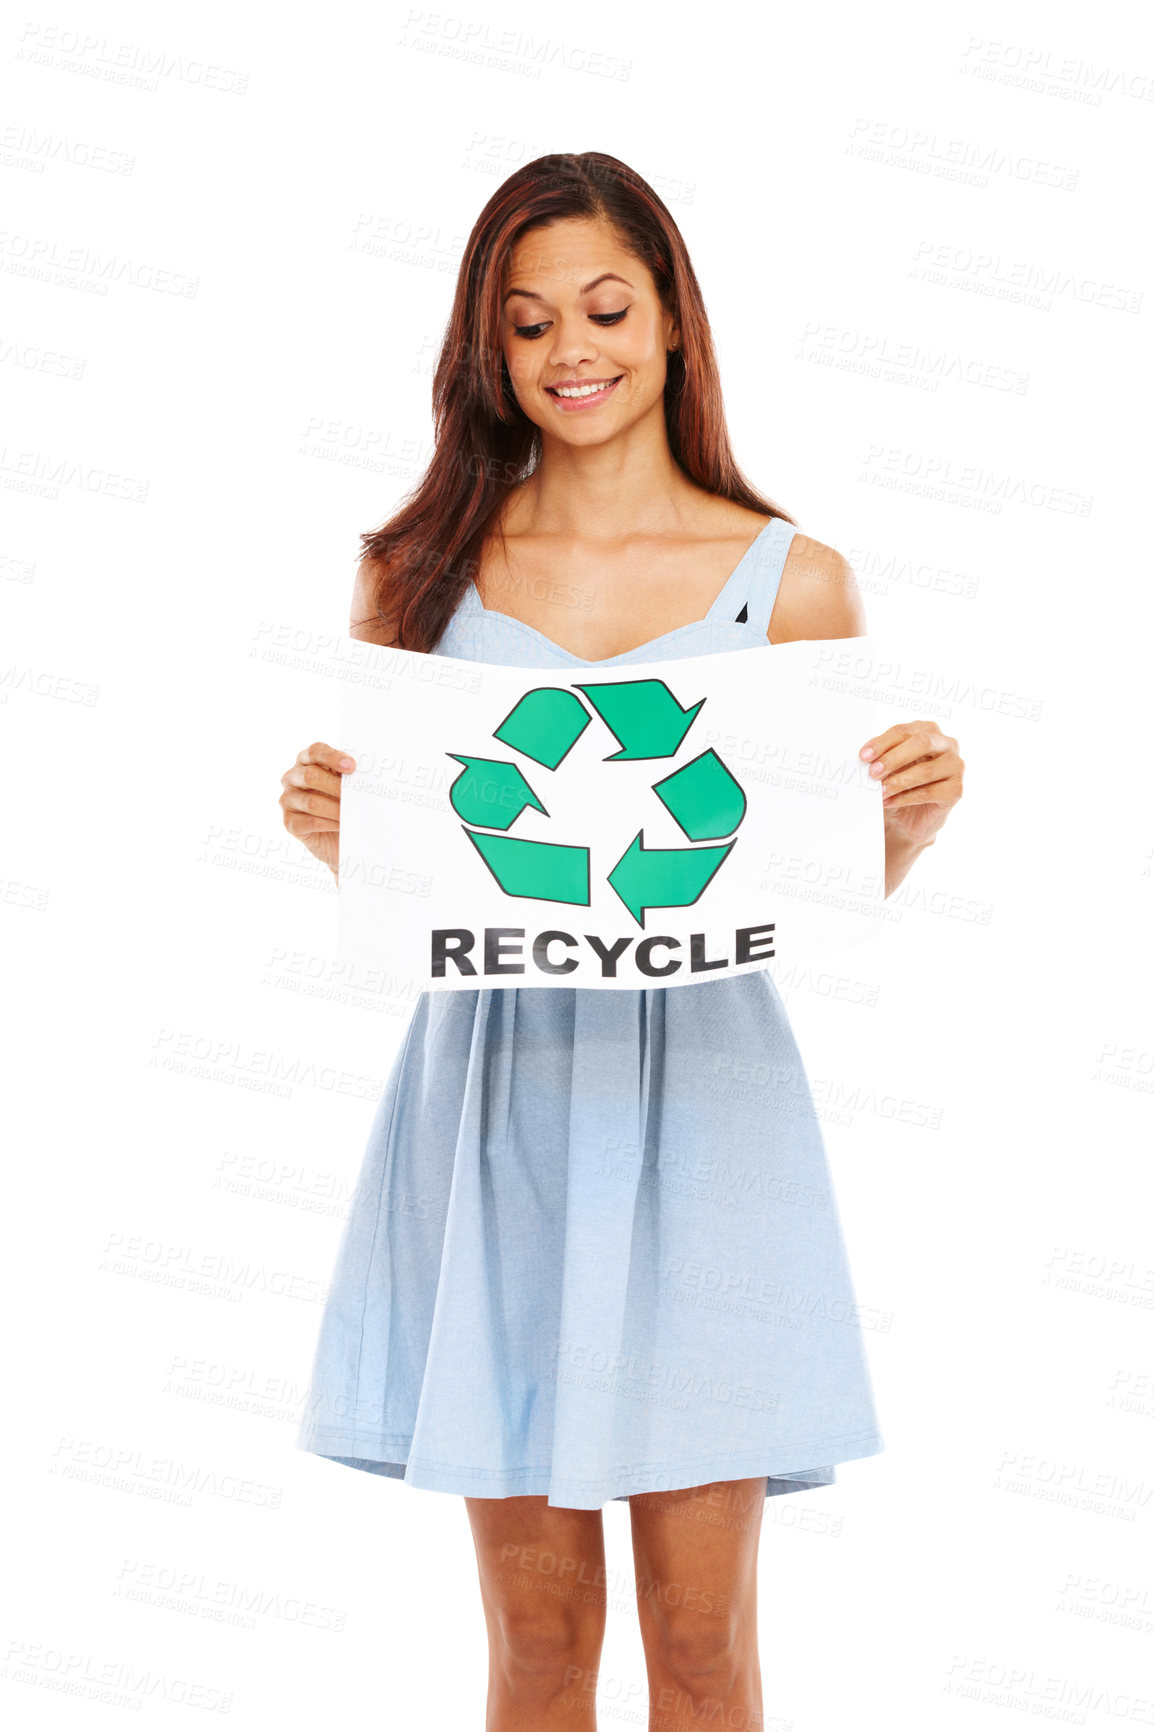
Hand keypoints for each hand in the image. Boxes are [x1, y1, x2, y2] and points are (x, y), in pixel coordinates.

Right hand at [279, 742, 355, 877]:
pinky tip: (342, 825)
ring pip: (311, 802)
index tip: (352, 767)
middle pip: (310, 775)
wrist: (338, 837)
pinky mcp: (289, 823)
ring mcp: (287, 800)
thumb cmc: (343, 805)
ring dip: (336, 809)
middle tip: (356, 795)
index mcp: (306, 762)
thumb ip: (348, 777)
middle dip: (336, 786)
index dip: (333, 757)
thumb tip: (363, 775)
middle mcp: (292, 778)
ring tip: (353, 814)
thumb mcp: (346, 787)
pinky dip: (330, 823)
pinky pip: (310, 822)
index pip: (315, 751)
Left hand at [859, 719, 963, 847]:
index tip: (864, 756)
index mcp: (928, 730)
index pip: (905, 731)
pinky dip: (905, 798)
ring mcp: (955, 766)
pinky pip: (929, 792)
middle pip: (922, 743)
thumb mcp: (888, 767)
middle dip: (894, 758)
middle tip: (873, 772)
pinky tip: (889, 801)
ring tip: (880, 792)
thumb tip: (866, 758)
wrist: (908, 818)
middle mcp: (947, 744)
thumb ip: (881, 758)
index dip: (883, 742)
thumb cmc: (898, 784)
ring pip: (925, 771)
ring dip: (898, 782)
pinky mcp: (956, 790)